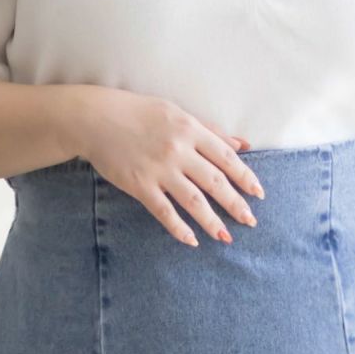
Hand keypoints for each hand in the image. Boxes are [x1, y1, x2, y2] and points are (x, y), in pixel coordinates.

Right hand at [75, 87, 263, 246]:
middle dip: (236, 204)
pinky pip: (164, 211)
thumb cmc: (138, 113)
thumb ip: (210, 130)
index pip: (226, 157)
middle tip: (250, 221)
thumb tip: (242, 144)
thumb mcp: (177, 113)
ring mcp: (159, 170)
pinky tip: (191, 241)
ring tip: (226, 237)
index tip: (258, 193)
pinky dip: (179, 228)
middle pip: (215, 182)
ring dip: (212, 221)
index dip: (245, 177)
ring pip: (194, 201)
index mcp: (190, 129)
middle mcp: (178, 150)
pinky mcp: (140, 185)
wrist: (95, 118)